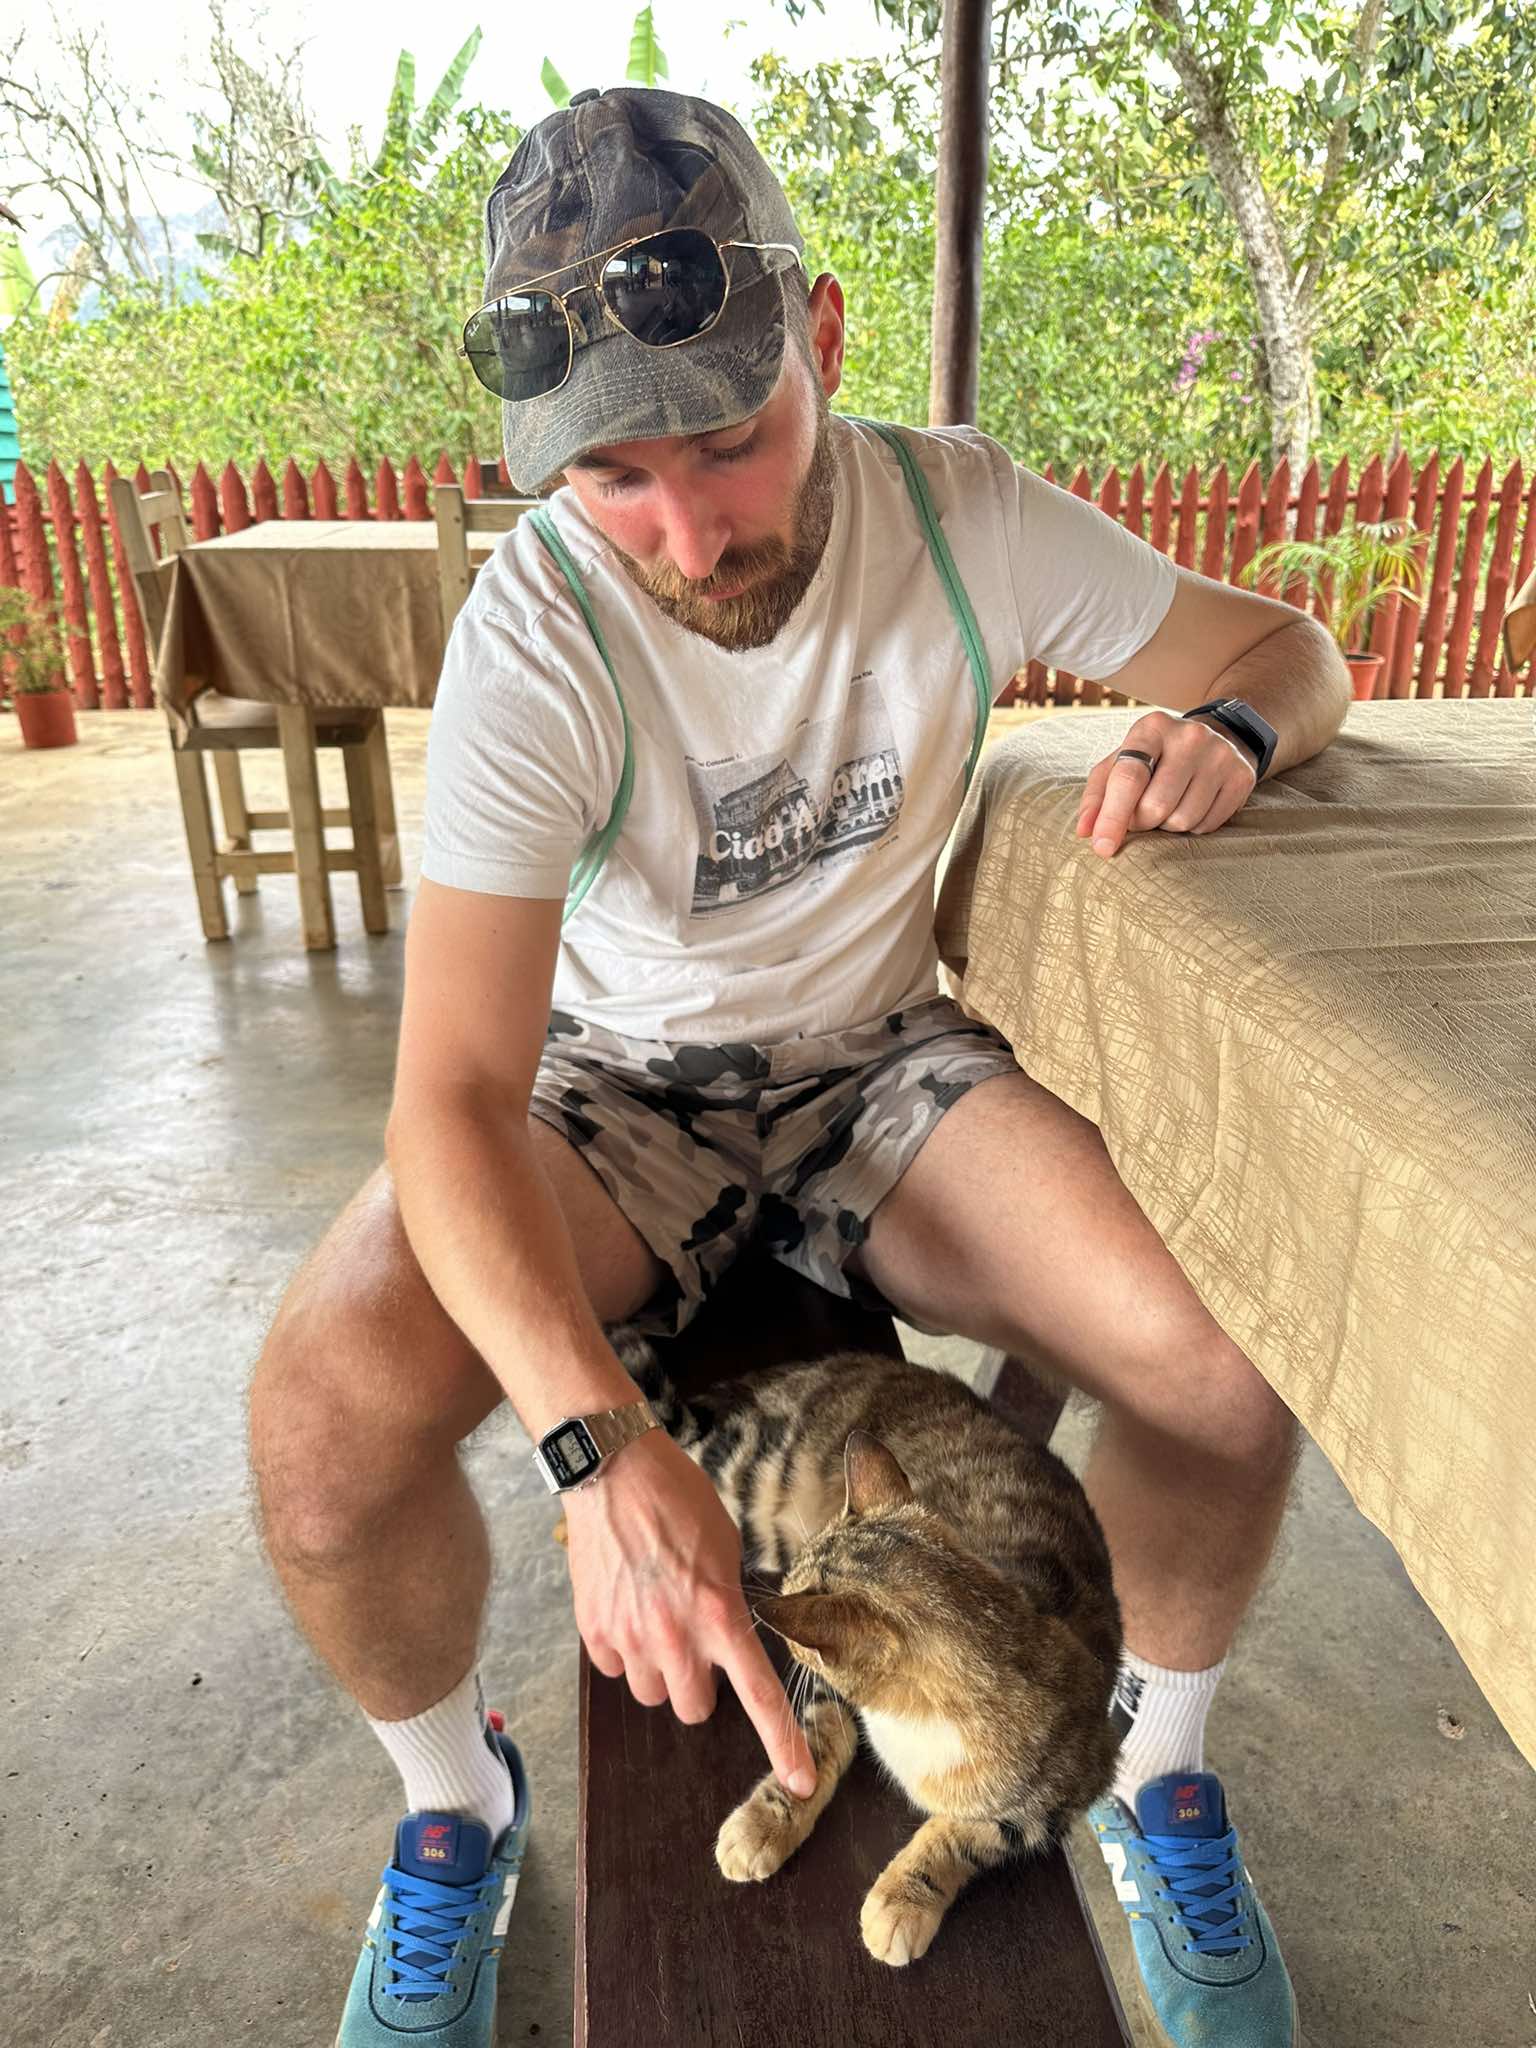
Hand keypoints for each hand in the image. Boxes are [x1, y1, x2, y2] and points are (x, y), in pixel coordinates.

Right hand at [560, 1427, 817, 1797]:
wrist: (614, 1470)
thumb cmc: (679, 1498)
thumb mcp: (726, 1546)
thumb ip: (731, 1600)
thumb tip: (730, 1632)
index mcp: (720, 1613)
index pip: (759, 1695)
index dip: (784, 1744)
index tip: (802, 1783)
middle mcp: (675, 1635)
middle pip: (694, 1708)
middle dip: (701, 1685)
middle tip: (698, 1643)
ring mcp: (629, 1637)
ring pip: (653, 1693)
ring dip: (661, 1669)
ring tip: (658, 1617)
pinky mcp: (592, 1630)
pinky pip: (614, 1669)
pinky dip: (623, 1651)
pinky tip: (627, 1608)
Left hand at [1075, 710, 1257, 858]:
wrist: (1217, 737)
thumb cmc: (1155, 757)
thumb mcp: (1121, 762)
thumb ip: (1098, 795)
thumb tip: (1086, 832)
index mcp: (1151, 728)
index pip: (1128, 777)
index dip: (1112, 817)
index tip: (1102, 847)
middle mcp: (1189, 737)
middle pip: (1156, 806)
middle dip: (1142, 821)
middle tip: (1143, 812)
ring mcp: (1220, 755)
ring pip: (1183, 820)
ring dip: (1168, 825)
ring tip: (1170, 805)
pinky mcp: (1242, 777)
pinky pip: (1208, 825)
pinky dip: (1194, 826)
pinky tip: (1193, 805)